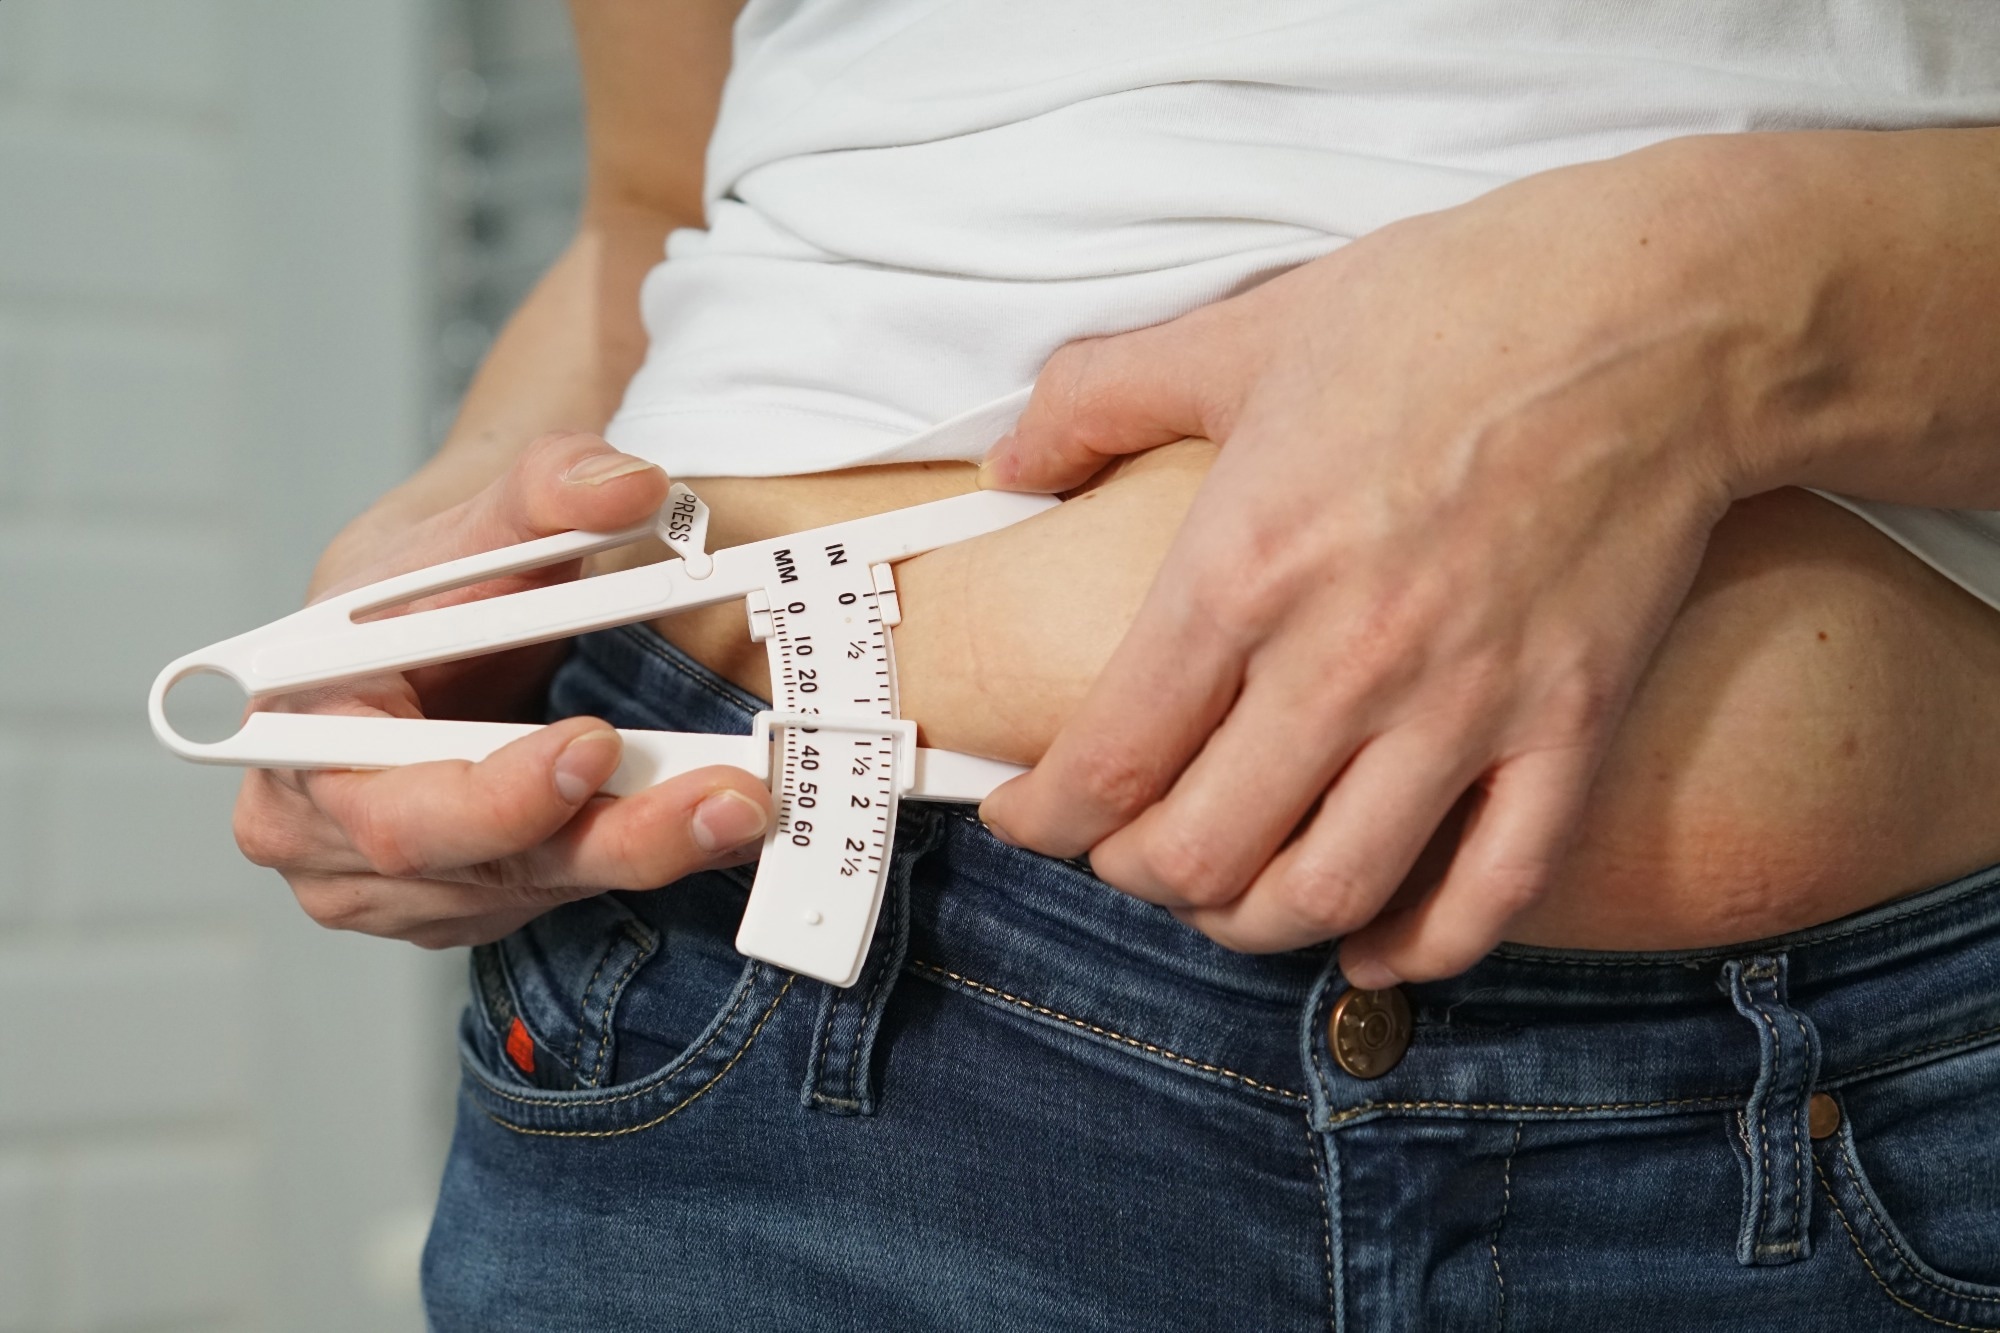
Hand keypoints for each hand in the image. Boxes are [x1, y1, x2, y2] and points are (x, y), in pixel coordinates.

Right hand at [231, 434, 774, 947]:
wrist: (430, 625)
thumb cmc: (425, 583)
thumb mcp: (477, 515)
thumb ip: (548, 485)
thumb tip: (629, 485)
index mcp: (297, 738)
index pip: (387, 802)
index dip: (492, 794)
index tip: (595, 744)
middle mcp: (330, 838)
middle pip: (478, 866)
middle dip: (612, 835)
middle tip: (726, 798)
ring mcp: (400, 887)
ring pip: (539, 887)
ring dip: (651, 851)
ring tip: (744, 804)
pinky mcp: (469, 900)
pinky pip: (563, 894)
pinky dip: (643, 857)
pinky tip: (710, 824)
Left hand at [977, 141, 1790, 985]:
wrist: (1659, 312)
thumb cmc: (1445, 309)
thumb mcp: (1242, 333)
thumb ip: (1098, 398)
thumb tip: (1005, 461)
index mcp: (1243, 572)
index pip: (1109, 763)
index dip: (1043, 821)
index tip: (1023, 819)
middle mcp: (1343, 663)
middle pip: (1201, 854)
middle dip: (1136, 875)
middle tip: (1124, 850)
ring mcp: (1465, 709)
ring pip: (1329, 893)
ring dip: (1252, 924)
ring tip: (1226, 895)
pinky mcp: (1570, 729)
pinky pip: (1492, 891)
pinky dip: (1420, 947)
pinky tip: (1371, 949)